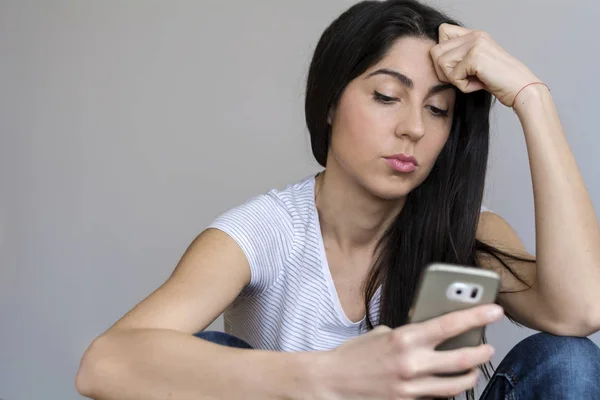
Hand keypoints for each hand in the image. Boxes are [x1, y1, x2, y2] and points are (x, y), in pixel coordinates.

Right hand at [316, 304, 503, 399]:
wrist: (332, 382)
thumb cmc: (355, 355)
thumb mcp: (382, 335)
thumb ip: (408, 335)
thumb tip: (430, 335)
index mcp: (404, 339)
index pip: (449, 325)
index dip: (476, 316)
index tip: (494, 311)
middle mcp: (411, 364)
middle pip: (462, 361)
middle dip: (482, 353)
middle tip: (488, 348)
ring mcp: (410, 388)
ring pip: (455, 385)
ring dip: (470, 376)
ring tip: (473, 369)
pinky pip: (436, 398)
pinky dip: (446, 391)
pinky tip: (447, 383)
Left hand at [430, 23, 540, 106]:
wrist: (522, 88)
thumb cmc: (498, 81)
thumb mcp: (476, 64)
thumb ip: (459, 56)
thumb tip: (434, 57)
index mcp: (474, 34)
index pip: (442, 32)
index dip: (442, 53)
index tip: (458, 67)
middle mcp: (474, 35)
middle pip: (436, 51)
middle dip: (444, 70)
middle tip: (462, 78)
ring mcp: (475, 44)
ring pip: (441, 63)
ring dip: (453, 79)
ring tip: (472, 81)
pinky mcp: (475, 56)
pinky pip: (452, 76)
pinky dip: (463, 86)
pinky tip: (478, 84)